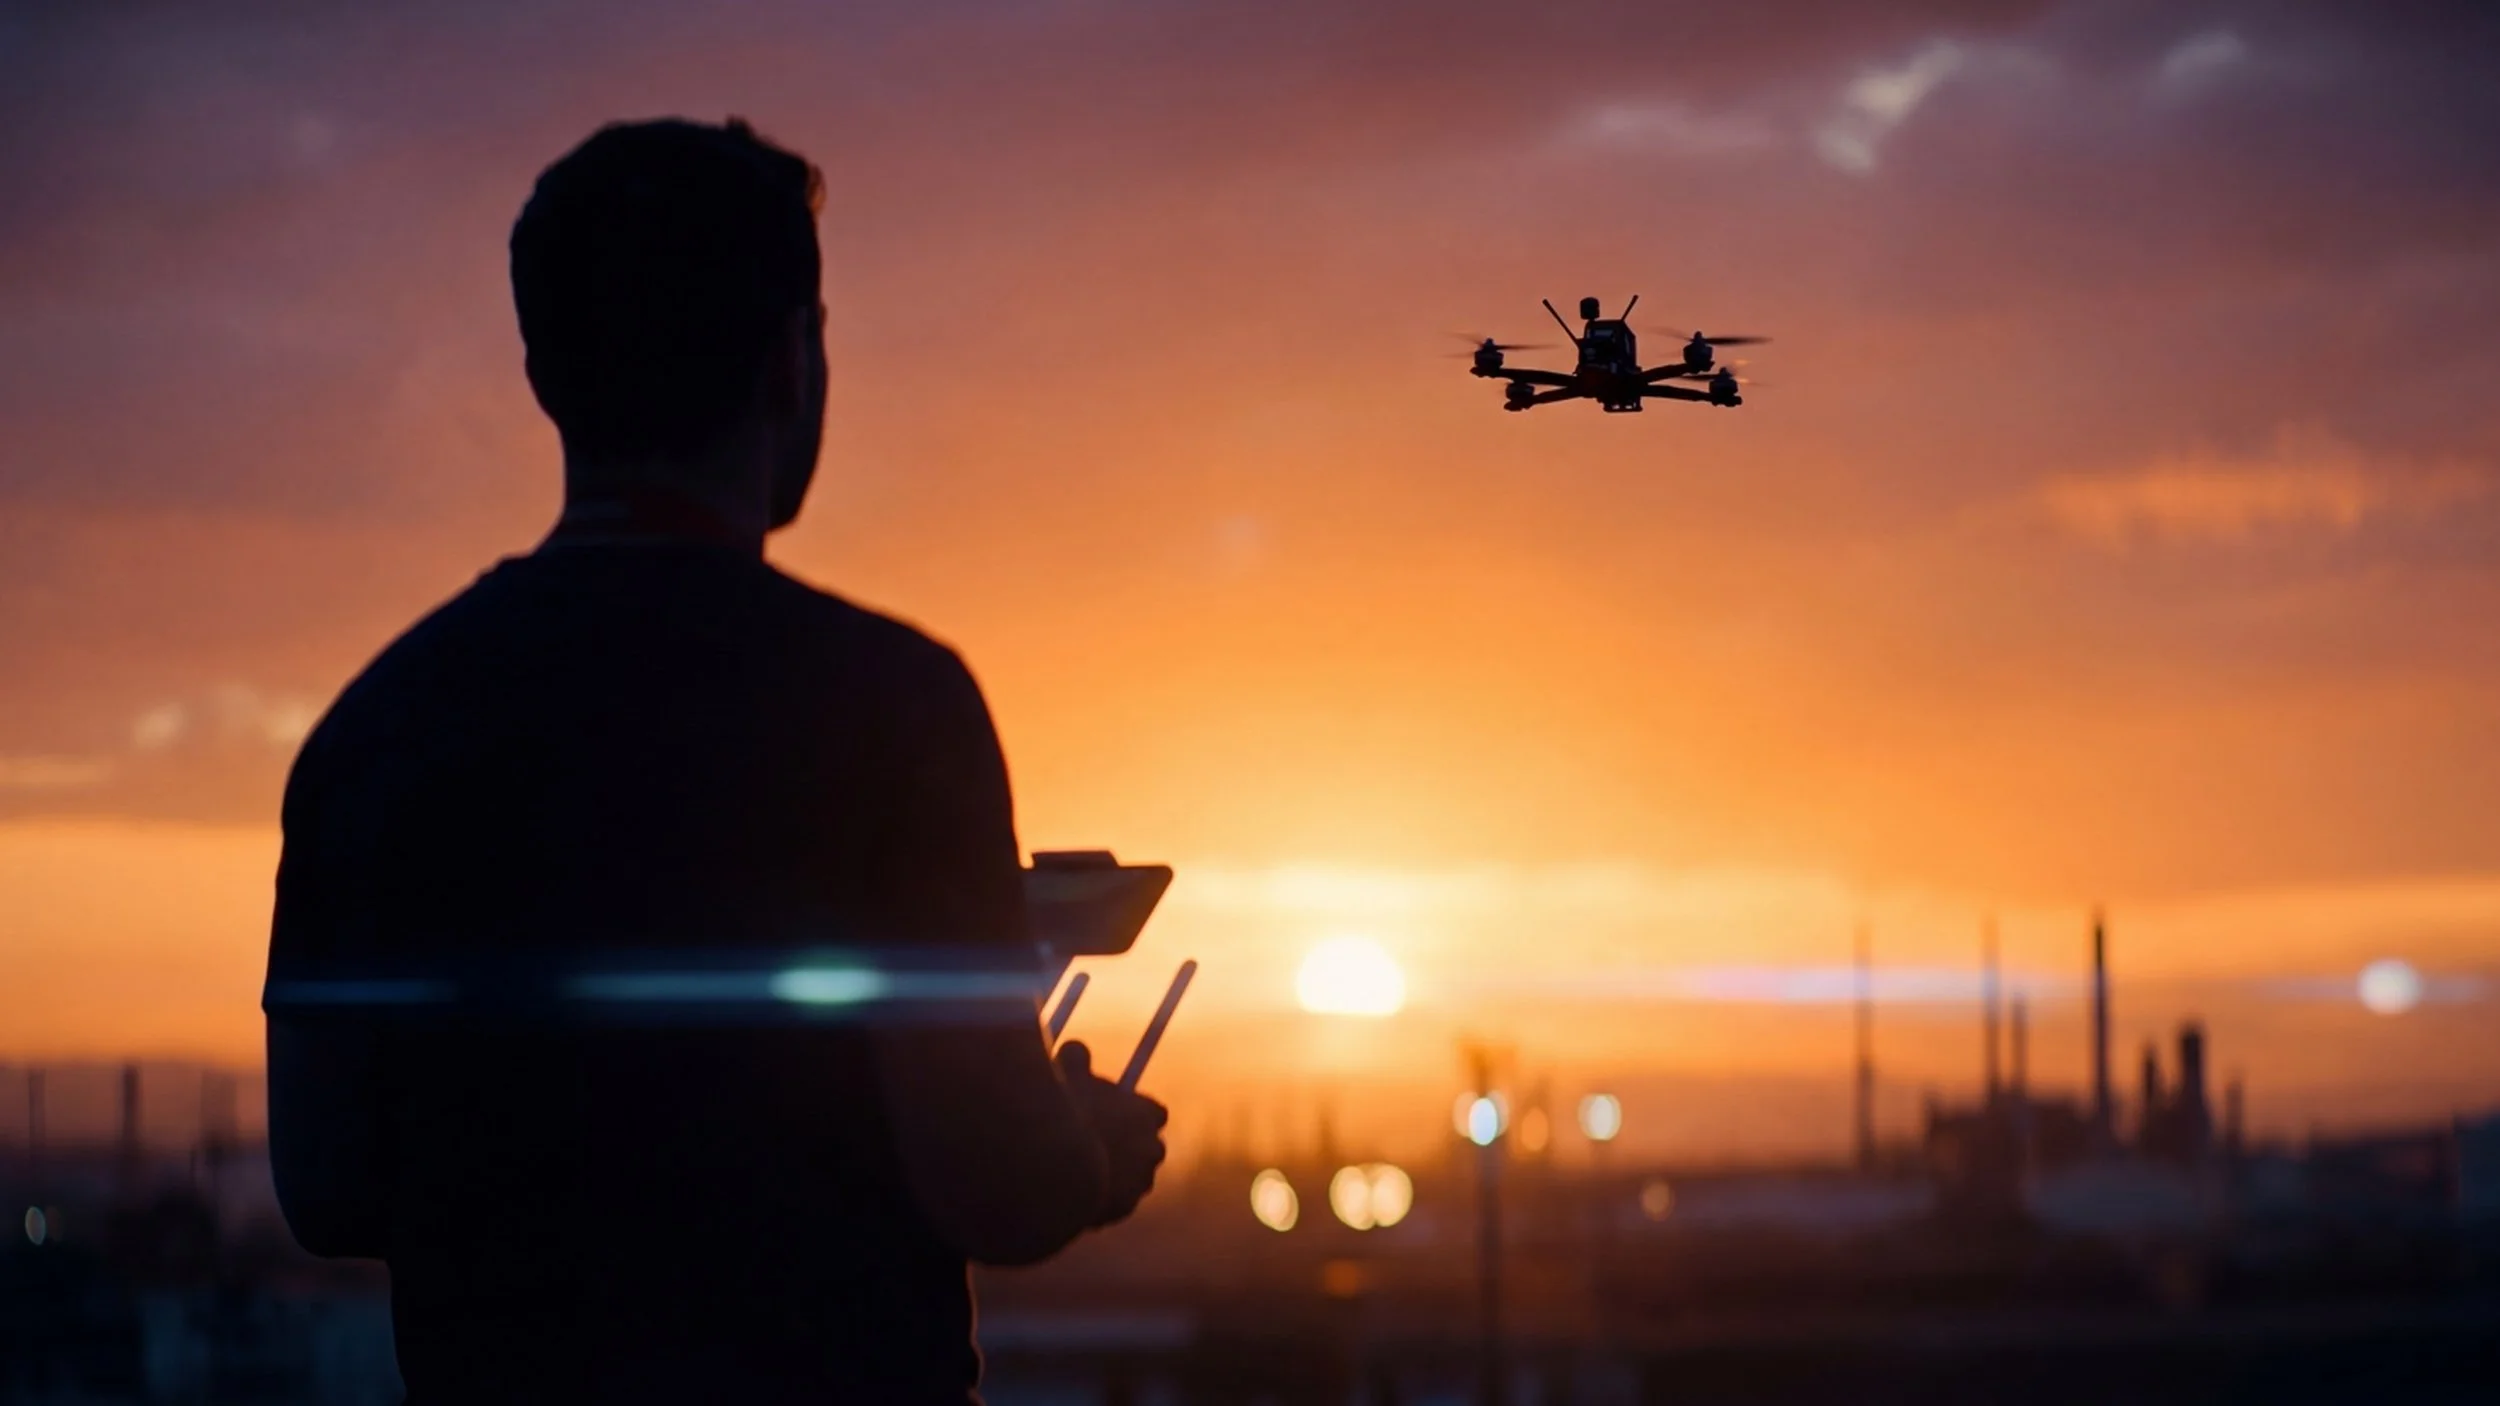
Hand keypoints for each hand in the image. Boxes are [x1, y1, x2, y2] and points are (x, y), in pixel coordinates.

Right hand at [1055, 1040, 1167, 1226]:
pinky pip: (1114, 1203)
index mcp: (1146, 1113)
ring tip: (1082, 1172)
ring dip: (1115, 1176)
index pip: (1155, 1113)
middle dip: (1129, 1149)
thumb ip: (1075, 1059)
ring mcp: (1140, 1181)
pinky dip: (1100, 1200)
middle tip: (1100, 1146)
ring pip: (1132, 1178)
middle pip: (1150, 1148)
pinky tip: (1075, 1192)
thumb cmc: (1065, 1114)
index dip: (1135, 1114)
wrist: (1058, 1168)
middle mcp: (1152, 1148)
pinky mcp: (1124, 1208)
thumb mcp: (1066, 1075)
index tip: (1117, 1114)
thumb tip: (1076, 1050)